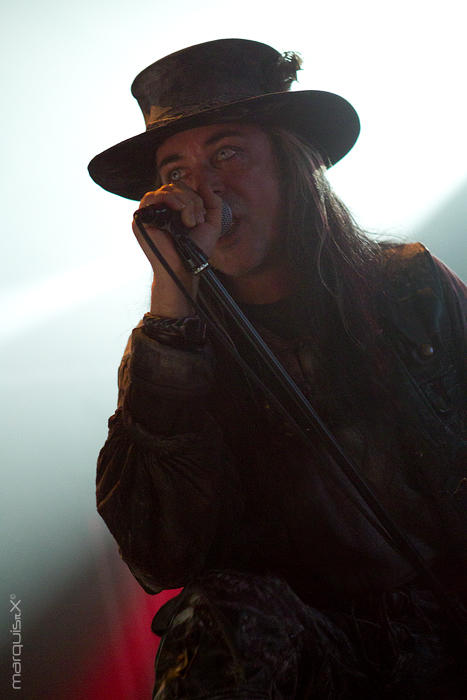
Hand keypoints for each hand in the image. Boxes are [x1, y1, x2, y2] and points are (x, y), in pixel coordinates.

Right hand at [132, 182, 222, 317]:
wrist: (184, 267)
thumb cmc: (196, 250)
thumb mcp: (212, 224)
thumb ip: (212, 202)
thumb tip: (203, 182)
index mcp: (175, 209)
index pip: (183, 188)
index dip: (196, 198)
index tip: (201, 220)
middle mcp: (161, 209)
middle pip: (176, 186)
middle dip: (192, 202)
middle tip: (195, 223)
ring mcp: (150, 212)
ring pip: (167, 190)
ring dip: (183, 202)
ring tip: (189, 222)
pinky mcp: (141, 218)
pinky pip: (152, 197)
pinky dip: (169, 200)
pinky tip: (179, 213)